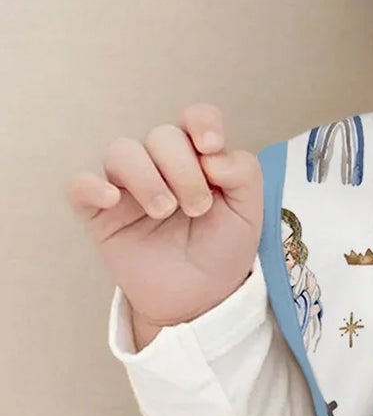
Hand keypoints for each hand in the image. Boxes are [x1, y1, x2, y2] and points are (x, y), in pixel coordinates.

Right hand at [66, 105, 262, 333]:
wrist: (201, 297)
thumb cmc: (222, 249)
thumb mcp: (249, 212)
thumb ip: (243, 173)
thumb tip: (213, 153)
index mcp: (198, 158)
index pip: (194, 118)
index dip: (201, 122)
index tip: (210, 147)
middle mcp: (160, 164)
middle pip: (161, 136)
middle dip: (182, 168)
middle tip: (198, 207)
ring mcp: (127, 187)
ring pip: (121, 151)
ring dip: (146, 177)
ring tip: (164, 211)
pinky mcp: (100, 213)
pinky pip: (80, 185)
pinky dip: (92, 186)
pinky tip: (113, 201)